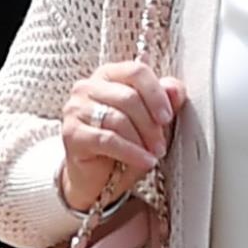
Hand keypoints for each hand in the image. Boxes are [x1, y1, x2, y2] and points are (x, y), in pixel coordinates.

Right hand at [59, 61, 183, 207]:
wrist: (96, 175)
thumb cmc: (122, 143)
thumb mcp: (149, 120)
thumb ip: (163, 100)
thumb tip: (175, 88)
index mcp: (108, 75)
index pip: (136, 71)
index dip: (156, 94)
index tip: (167, 116)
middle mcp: (88, 87)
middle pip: (128, 97)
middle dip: (150, 124)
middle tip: (161, 144)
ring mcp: (76, 109)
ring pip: (118, 119)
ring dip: (142, 140)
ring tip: (153, 154)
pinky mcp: (72, 133)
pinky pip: (108, 140)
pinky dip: (131, 152)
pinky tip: (144, 161)